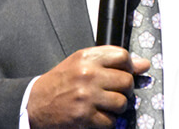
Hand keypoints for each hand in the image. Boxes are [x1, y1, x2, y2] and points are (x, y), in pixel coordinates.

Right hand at [27, 46, 149, 128]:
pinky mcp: (85, 117)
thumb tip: (143, 65)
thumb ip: (111, 61)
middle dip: (124, 89)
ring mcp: (87, 97)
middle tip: (113, 91)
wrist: (35, 104)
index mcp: (86, 58)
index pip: (122, 56)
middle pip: (127, 81)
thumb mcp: (81, 63)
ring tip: (104, 105)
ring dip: (116, 107)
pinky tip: (95, 116)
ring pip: (122, 103)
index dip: (129, 66)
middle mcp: (87, 75)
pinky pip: (111, 121)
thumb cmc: (60, 82)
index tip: (126, 72)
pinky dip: (106, 121)